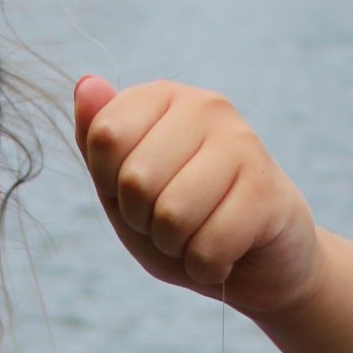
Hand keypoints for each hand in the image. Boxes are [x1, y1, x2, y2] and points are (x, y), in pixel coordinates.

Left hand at [74, 76, 320, 318]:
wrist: (258, 262)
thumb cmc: (184, 221)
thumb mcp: (124, 189)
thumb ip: (98, 144)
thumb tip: (85, 84)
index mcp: (164, 98)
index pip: (105, 136)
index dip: (111, 186)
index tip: (141, 194)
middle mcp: (206, 107)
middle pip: (136, 179)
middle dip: (145, 222)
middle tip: (174, 222)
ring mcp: (242, 143)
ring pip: (173, 216)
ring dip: (177, 247)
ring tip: (200, 235)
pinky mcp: (267, 190)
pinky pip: (209, 247)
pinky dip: (207, 267)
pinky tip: (227, 254)